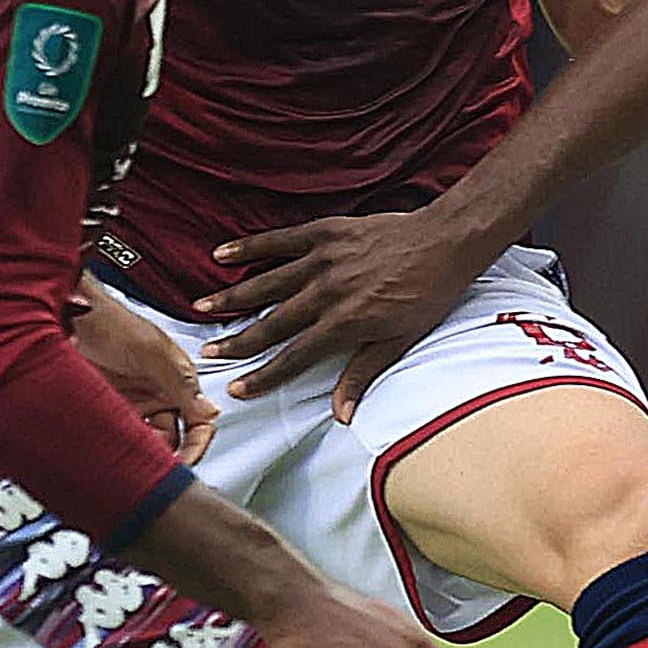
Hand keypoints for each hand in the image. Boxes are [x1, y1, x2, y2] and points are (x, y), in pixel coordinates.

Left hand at [71, 282, 212, 459]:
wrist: (66, 315)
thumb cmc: (109, 321)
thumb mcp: (152, 351)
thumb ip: (181, 383)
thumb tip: (210, 411)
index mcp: (178, 381)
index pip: (199, 423)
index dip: (197, 446)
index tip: (187, 463)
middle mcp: (157, 395)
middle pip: (175, 440)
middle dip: (170, 457)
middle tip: (159, 471)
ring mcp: (131, 404)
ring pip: (147, 443)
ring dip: (145, 455)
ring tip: (136, 462)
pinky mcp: (105, 410)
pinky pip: (120, 438)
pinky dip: (120, 449)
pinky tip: (116, 451)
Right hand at [202, 206, 497, 421]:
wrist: (446, 242)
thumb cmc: (428, 294)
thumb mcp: (400, 341)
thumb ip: (363, 373)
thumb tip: (341, 415)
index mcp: (344, 324)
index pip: (295, 357)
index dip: (264, 375)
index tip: (238, 388)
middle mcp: (327, 293)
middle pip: (272, 323)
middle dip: (237, 342)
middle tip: (207, 355)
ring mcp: (323, 261)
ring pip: (267, 283)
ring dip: (232, 298)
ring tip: (201, 309)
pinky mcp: (325, 233)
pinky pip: (280, 241)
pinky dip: (250, 247)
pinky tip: (222, 254)